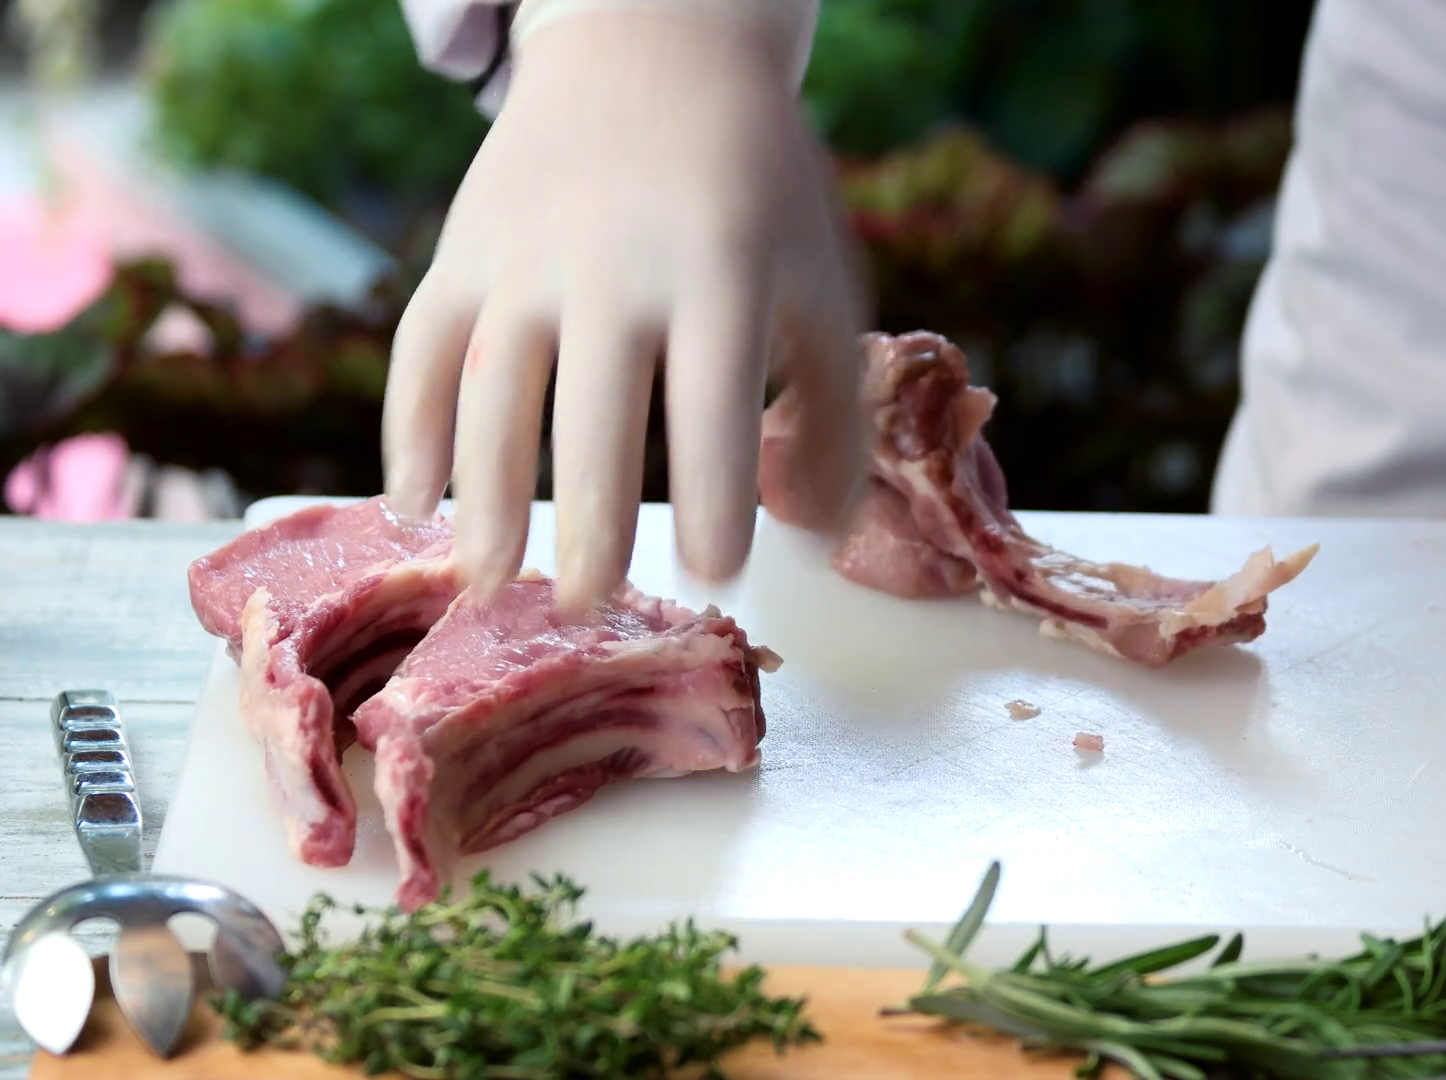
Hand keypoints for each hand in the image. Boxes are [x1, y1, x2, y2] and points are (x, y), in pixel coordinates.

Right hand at [382, 6, 868, 610]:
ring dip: (485, 503)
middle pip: (592, 419)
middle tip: (591, 608)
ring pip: (493, 397)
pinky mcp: (462, 249)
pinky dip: (408, 434)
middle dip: (590, 527)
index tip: (714, 577)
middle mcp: (614, 264)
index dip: (711, 500)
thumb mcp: (818, 282)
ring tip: (492, 587)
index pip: (712, 408)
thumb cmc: (756, 195)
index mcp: (721, 272)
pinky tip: (414, 509)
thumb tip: (812, 537)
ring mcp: (526, 256)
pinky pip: (422, 353)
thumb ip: (831, 412)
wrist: (653, 50)